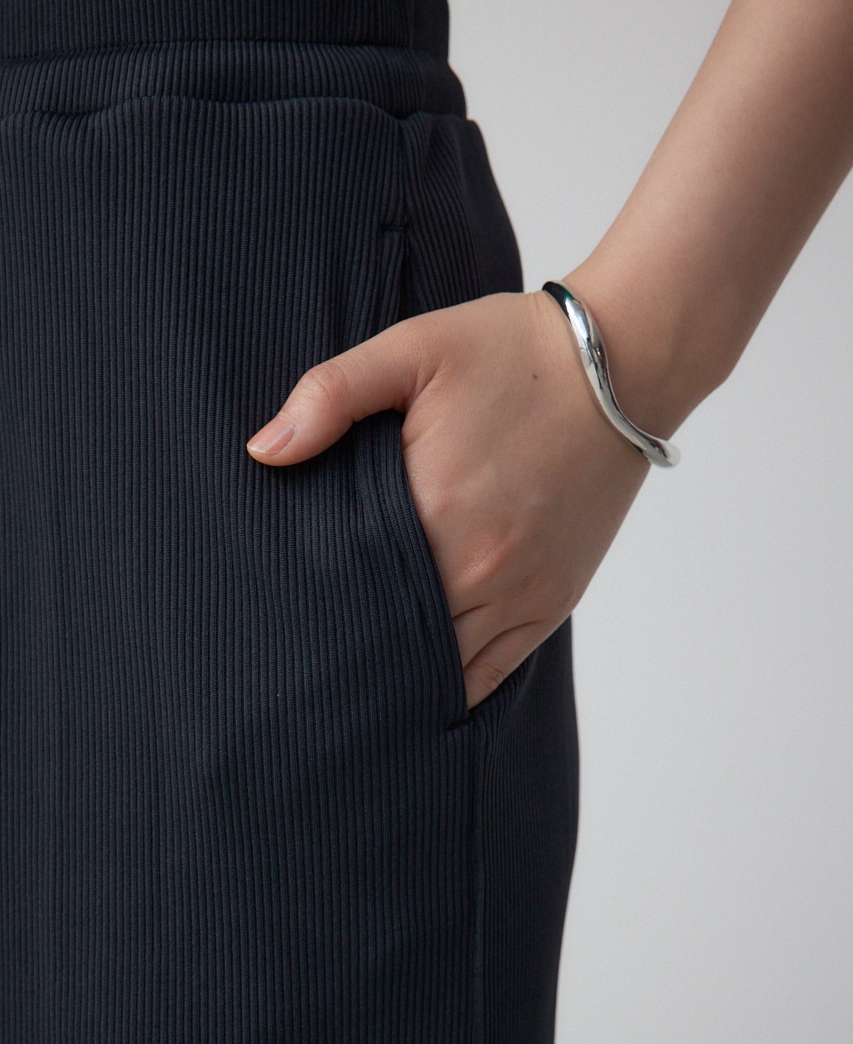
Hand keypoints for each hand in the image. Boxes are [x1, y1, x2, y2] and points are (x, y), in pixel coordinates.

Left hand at [246, 290, 649, 710]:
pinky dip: (455, 687)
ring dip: (398, 675)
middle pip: (393, 639)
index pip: (351, 589)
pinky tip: (419, 693)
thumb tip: (263, 451)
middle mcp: (479, 567)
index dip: (314, 612)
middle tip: (303, 670)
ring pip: (442, 667)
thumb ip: (330, 396)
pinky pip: (495, 670)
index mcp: (434, 509)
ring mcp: (520, 591)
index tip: (282, 625)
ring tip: (350, 689)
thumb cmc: (509, 354)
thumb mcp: (412, 350)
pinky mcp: (553, 601)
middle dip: (349, 652)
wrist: (618, 366)